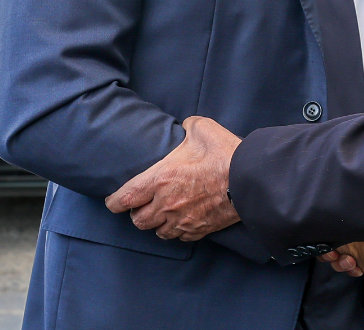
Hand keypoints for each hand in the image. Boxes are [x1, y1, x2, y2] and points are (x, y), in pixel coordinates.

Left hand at [104, 116, 240, 240]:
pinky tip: (181, 221)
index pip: (125, 198)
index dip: (114, 203)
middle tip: (142, 205)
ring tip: (161, 214)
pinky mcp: (199, 230)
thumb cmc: (225, 154)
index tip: (112, 202)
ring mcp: (182, 220)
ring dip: (156, 224)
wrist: (251, 180)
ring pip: (157, 232)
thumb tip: (184, 126)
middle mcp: (167, 204)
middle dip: (137, 213)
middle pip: (138, 220)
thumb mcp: (202, 129)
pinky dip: (176, 231)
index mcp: (161, 178)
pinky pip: (179, 237)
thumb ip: (187, 126)